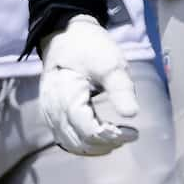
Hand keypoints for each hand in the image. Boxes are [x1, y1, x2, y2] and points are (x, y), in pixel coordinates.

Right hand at [37, 15, 139, 155]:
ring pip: (71, 144)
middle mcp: (52, 110)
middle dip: (106, 143)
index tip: (134, 132)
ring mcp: (49, 114)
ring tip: (118, 138)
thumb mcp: (111, 63)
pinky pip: (65, 139)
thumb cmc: (89, 48)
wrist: (65, 36)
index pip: (89, 130)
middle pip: (80, 141)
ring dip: (96, 147)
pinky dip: (84, 144)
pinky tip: (102, 140)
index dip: (112, 136)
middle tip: (129, 135)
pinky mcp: (51, 115)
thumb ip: (121, 89)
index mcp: (65, 97)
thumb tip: (132, 114)